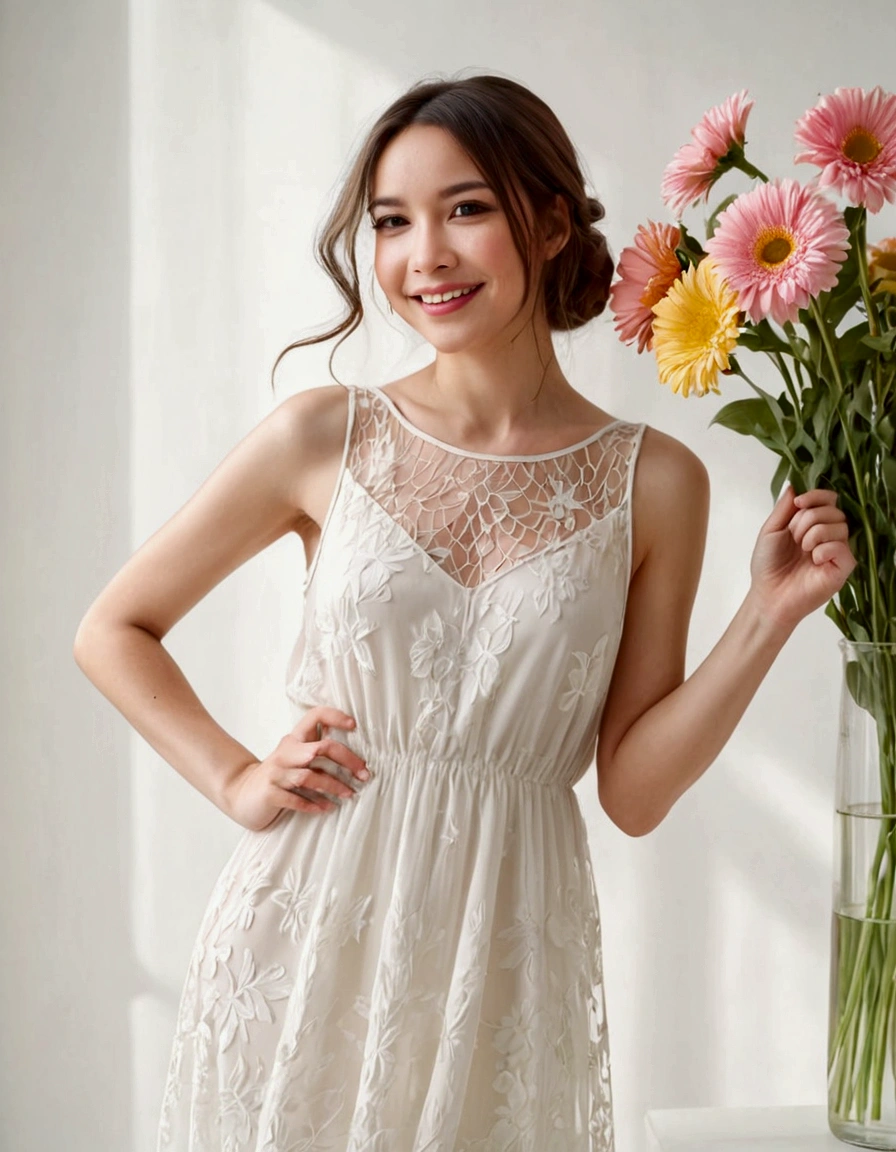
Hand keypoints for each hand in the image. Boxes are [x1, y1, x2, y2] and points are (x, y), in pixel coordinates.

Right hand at [223, 706, 369, 831]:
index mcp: (294, 740)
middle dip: (347, 760)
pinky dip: (313, 804)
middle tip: (364, 774)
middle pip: (321, 748)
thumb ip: (316, 752)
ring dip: (333, 786)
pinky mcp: (270, 793)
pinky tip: (326, 808)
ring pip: (310, 776)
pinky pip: (295, 799)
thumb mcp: (295, 758)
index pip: (314, 716)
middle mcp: (286, 752)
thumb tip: (352, 753)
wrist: (241, 794)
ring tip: (349, 794)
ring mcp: (276, 773)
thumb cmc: (277, 777)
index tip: (354, 726)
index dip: (335, 716)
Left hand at [747, 485, 855, 632]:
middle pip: (833, 509)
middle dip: (808, 518)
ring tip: (802, 550)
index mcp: (813, 524)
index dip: (816, 496)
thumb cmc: (768, 566)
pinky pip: (842, 547)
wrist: (768, 595)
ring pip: (839, 525)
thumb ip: (784, 508)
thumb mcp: (771, 530)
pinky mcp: (843, 567)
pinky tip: (813, 560)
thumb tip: (794, 484)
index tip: (799, 503)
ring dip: (814, 533)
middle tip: (794, 537)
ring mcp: (837, 551)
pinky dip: (824, 549)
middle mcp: (828, 535)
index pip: (828, 499)